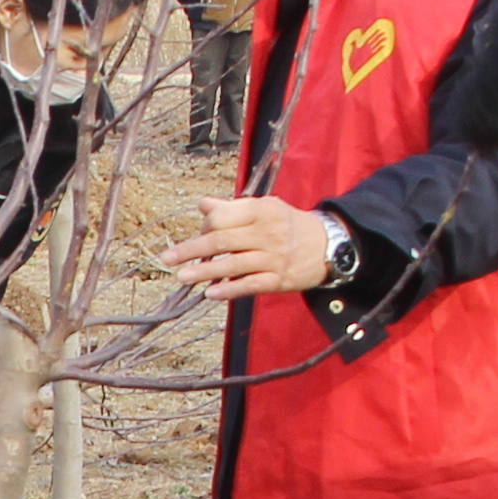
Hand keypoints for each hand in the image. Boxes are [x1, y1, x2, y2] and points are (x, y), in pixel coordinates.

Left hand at [165, 194, 342, 298]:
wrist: (329, 245)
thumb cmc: (288, 225)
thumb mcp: (265, 208)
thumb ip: (232, 208)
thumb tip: (202, 205)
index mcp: (261, 210)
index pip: (223, 217)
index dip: (204, 227)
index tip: (196, 236)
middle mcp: (266, 232)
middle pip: (222, 241)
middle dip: (192, 250)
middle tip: (168, 259)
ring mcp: (273, 257)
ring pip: (232, 265)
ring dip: (204, 272)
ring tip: (182, 277)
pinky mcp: (278, 279)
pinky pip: (249, 286)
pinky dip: (228, 290)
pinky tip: (210, 293)